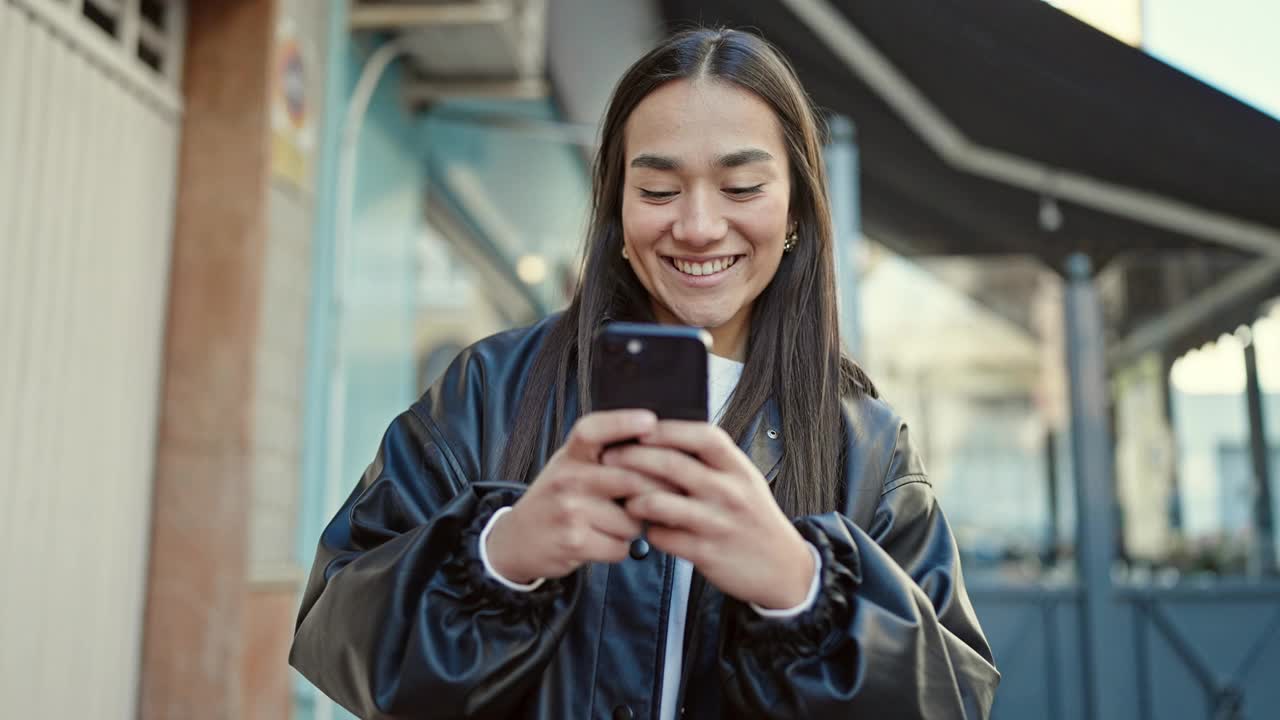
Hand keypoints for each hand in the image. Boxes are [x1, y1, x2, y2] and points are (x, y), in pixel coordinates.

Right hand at [486, 410, 668, 582]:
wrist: (517, 539)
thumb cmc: (556, 498)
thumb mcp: (570, 465)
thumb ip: (603, 453)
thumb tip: (658, 444)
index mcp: (570, 455)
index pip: (594, 430)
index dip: (623, 422)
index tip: (650, 422)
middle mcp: (568, 478)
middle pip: (632, 480)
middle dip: (655, 494)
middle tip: (661, 498)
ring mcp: (571, 510)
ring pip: (632, 520)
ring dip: (633, 527)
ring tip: (614, 523)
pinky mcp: (575, 542)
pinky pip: (621, 547)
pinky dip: (620, 548)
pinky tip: (603, 541)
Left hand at [601, 421, 814, 609]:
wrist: (784, 569)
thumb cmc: (755, 519)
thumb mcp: (746, 482)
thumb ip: (713, 463)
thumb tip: (666, 439)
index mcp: (739, 469)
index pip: (702, 436)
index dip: (668, 428)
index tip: (640, 426)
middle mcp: (729, 493)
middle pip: (671, 464)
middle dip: (632, 457)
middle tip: (609, 457)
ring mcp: (717, 523)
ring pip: (659, 502)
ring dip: (634, 498)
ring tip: (626, 498)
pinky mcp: (706, 553)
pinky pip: (662, 537)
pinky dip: (648, 531)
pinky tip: (646, 528)